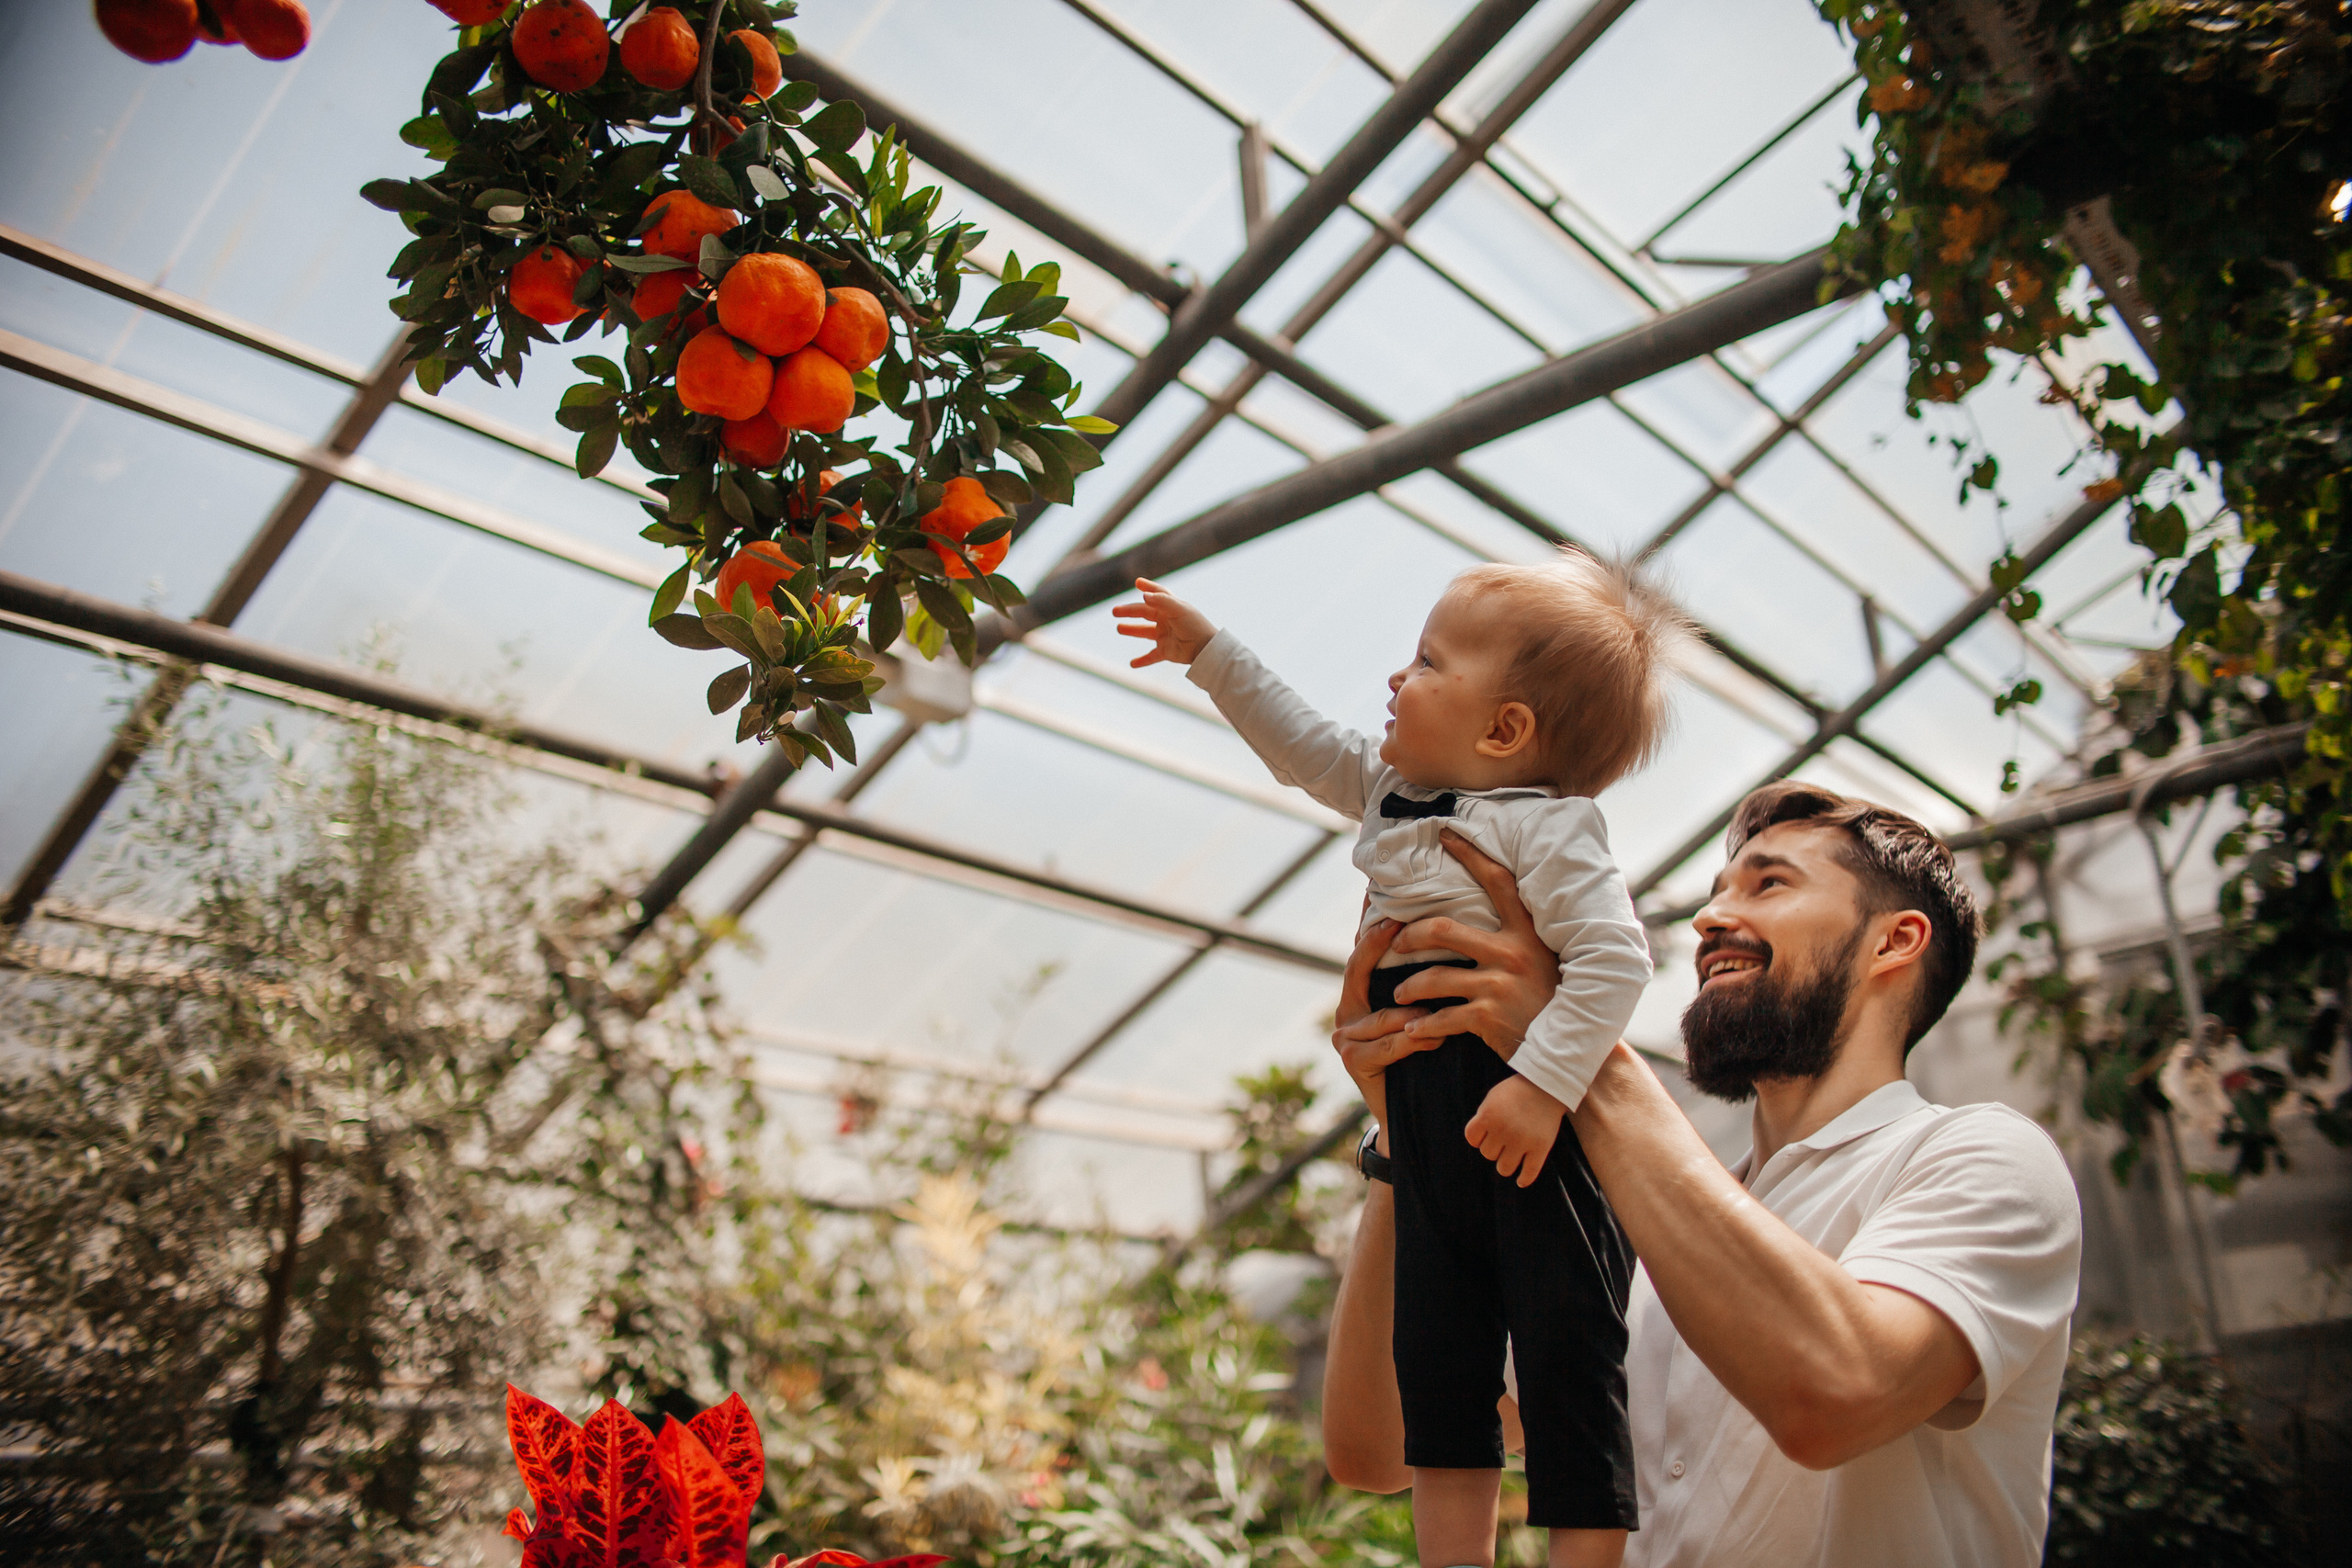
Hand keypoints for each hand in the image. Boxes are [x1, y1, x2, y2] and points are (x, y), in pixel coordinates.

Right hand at [1111, 577, 1216, 666]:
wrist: (1205, 649)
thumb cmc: (1195, 625)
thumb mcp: (1179, 609)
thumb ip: (1161, 601)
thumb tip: (1143, 596)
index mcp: (1171, 607)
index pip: (1158, 594)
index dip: (1149, 587)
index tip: (1138, 582)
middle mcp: (1167, 620)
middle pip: (1144, 613)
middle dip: (1129, 611)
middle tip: (1114, 611)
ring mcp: (1165, 636)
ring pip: (1144, 632)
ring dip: (1132, 630)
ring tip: (1119, 628)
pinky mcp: (1166, 651)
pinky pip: (1151, 656)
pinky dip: (1142, 660)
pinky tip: (1132, 664)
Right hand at [1331, 919, 1440, 1136]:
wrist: (1413, 1112)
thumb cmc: (1423, 1055)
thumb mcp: (1419, 1013)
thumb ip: (1419, 981)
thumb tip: (1442, 931)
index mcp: (1359, 994)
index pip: (1361, 951)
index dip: (1368, 923)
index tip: (1376, 893)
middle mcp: (1346, 1011)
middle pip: (1358, 970)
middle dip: (1377, 946)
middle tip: (1400, 925)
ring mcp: (1345, 1036)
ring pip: (1383, 1015)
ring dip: (1415, 1012)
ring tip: (1445, 1005)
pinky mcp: (1353, 1060)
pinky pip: (1389, 1045)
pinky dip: (1415, 1042)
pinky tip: (1437, 1037)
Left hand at [1387, 829, 1559, 1058]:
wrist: (1573, 1049)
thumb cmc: (1556, 1001)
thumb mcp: (1548, 959)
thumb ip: (1526, 935)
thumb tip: (1510, 903)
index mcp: (1528, 933)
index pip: (1498, 881)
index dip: (1470, 854)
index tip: (1446, 834)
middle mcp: (1513, 954)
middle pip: (1443, 930)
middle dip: (1410, 935)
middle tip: (1396, 942)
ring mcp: (1499, 986)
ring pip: (1435, 976)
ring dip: (1410, 986)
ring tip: (1400, 993)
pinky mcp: (1489, 1017)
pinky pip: (1442, 1017)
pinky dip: (1423, 1025)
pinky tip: (1412, 1028)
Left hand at [1465, 1074, 1564, 1186]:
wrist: (1547, 1086)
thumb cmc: (1517, 1091)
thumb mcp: (1493, 1098)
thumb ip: (1483, 1117)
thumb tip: (1477, 1140)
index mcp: (1488, 1116)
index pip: (1472, 1139)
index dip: (1478, 1138)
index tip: (1487, 1134)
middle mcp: (1503, 1130)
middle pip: (1488, 1154)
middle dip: (1493, 1148)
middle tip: (1503, 1140)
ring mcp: (1522, 1141)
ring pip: (1504, 1168)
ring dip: (1505, 1164)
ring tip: (1511, 1157)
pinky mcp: (1540, 1148)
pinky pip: (1529, 1173)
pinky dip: (1524, 1180)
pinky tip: (1521, 1181)